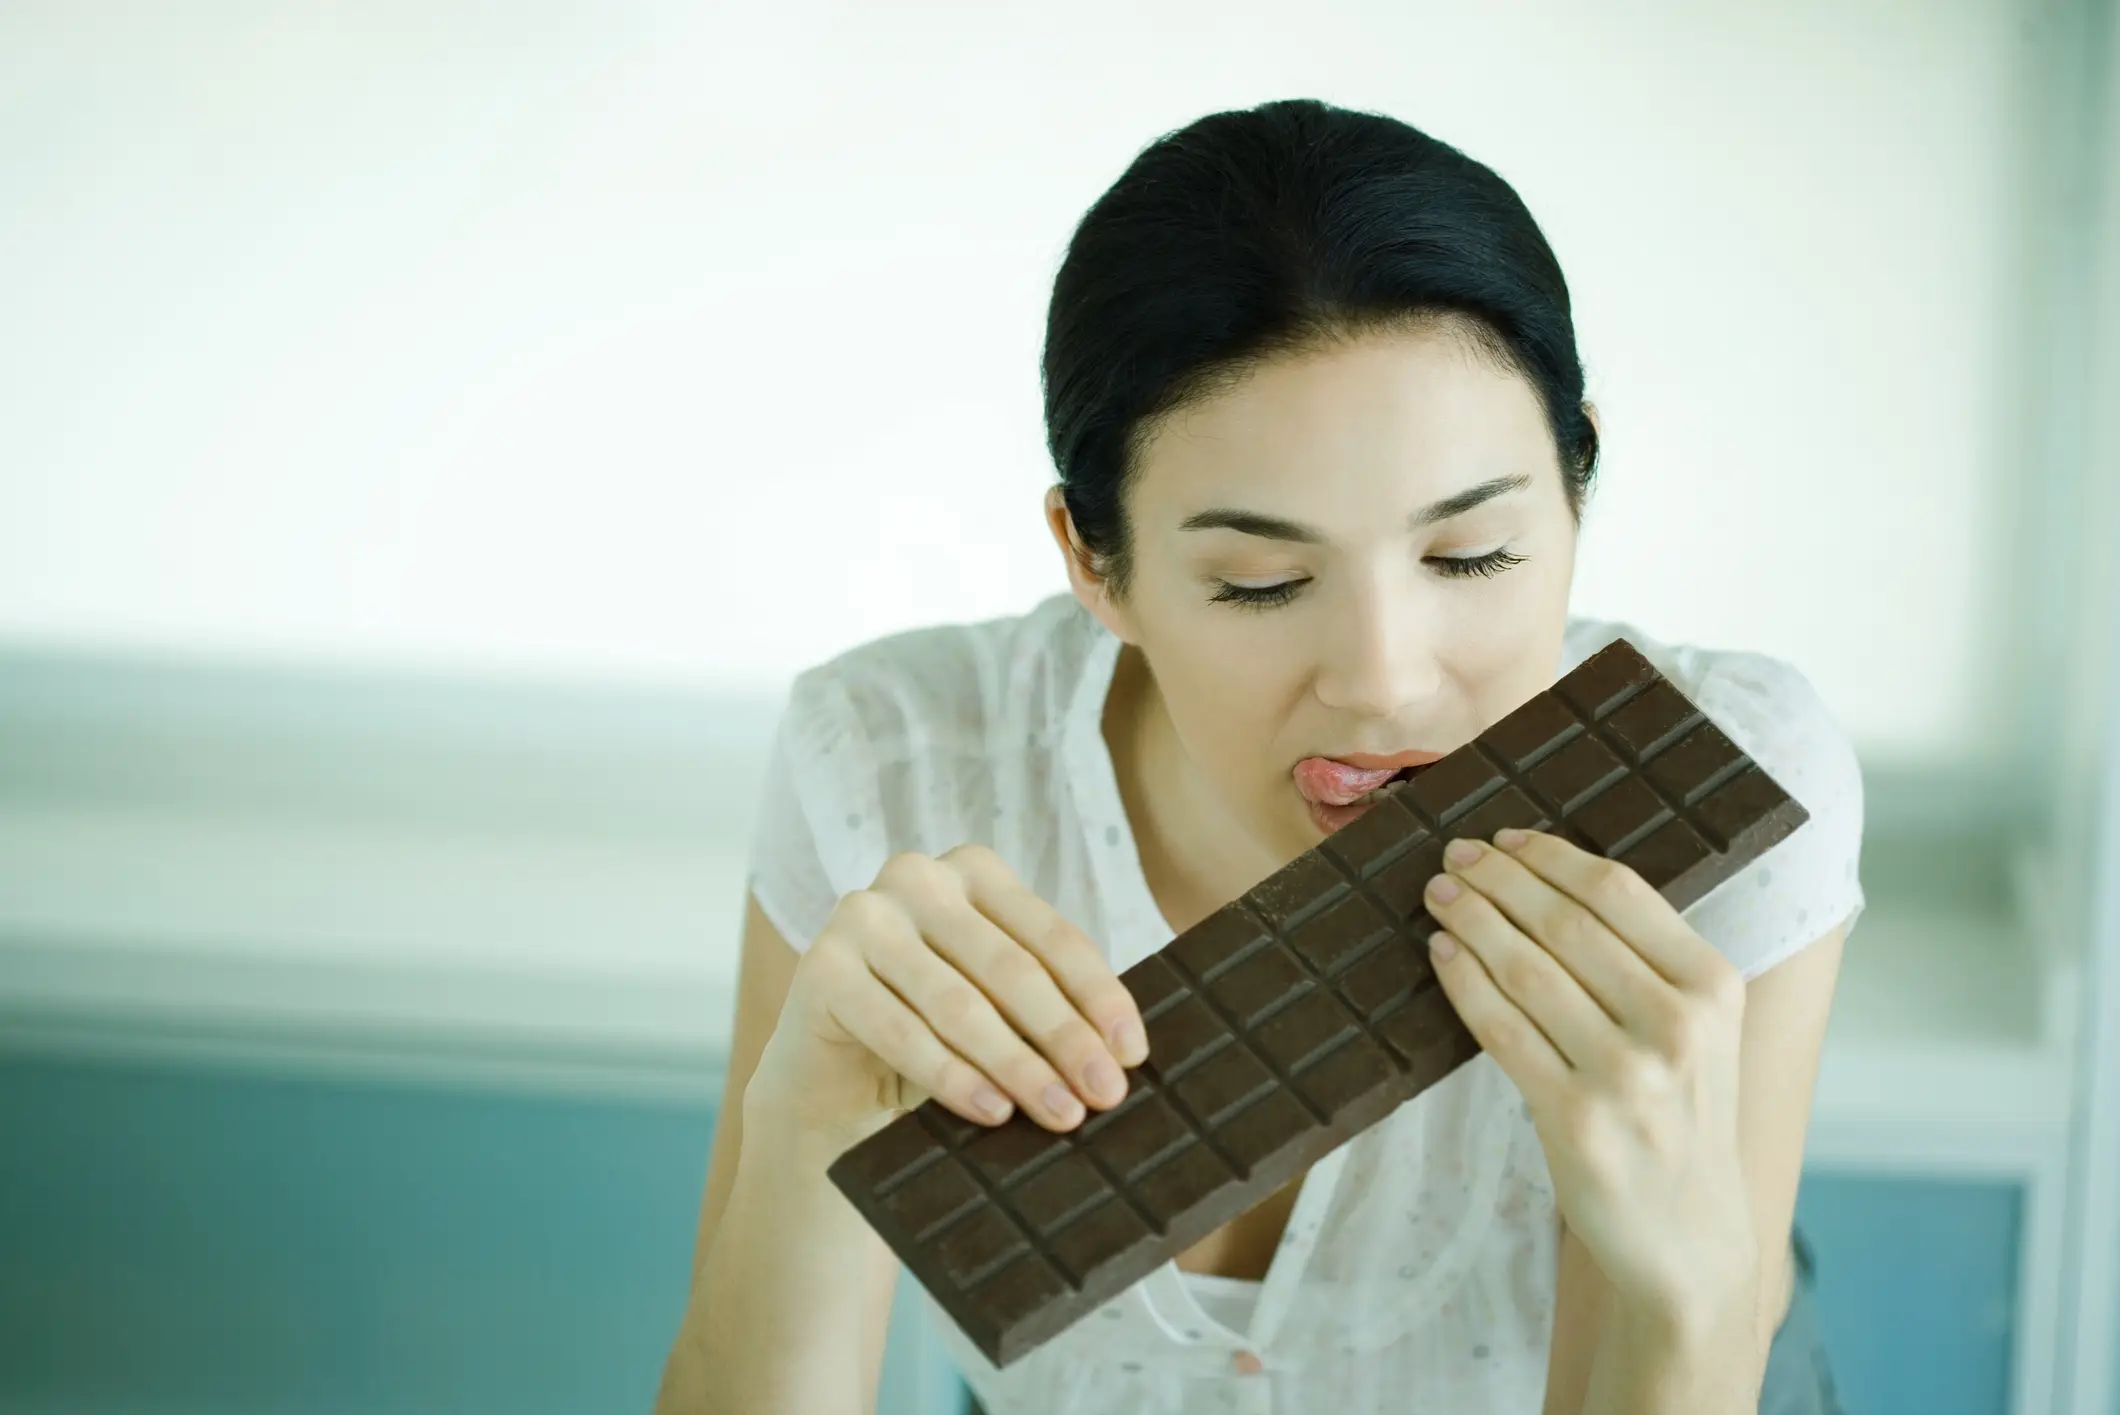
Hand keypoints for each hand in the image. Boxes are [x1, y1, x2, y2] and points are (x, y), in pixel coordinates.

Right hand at [748, 845, 1148, 1153]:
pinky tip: (992, 1112)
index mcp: (974, 872)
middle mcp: (917, 879)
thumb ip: (1047, 1007)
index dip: (1099, 997)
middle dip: (1065, 1038)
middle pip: (1010, 969)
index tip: (1132, 1054)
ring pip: (959, 1004)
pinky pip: (901, 1030)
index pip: (1052, 936)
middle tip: (1104, 1095)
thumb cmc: (934, 1035)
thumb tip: (1123, 1053)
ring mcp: (863, 917)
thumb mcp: (999, 1009)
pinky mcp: (821, 967)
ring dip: (1016, 1066)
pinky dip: (952, 1077)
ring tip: (1059, 1113)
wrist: (834, 1078)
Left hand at [1420, 827, 1758, 1308]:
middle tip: (1455, 856)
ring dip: (1473, 921)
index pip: (1619, 892)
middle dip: (1499, 880)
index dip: (1551, 856)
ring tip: (1439, 895)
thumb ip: (1648, 961)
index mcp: (1713, 987)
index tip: (1505, 837)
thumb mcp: (1702, 1030)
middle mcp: (1677, 1025)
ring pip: (1527, 970)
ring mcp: (1626, 1076)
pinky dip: (1465, 984)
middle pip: (1565, 923)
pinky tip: (1442, 954)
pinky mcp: (1574, 1121)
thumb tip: (1550, 879)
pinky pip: (1502, 1031)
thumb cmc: (1684, 1117)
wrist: (1691, 1239)